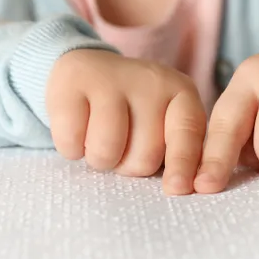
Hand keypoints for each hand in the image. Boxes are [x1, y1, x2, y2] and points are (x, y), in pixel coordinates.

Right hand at [46, 49, 206, 195]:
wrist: (88, 70)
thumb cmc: (132, 113)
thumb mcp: (164, 126)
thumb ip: (178, 155)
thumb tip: (182, 189)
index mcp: (182, 93)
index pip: (188, 133)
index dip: (183, 164)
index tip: (178, 189)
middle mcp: (150, 81)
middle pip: (144, 157)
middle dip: (128, 165)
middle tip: (122, 144)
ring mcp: (110, 78)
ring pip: (106, 153)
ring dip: (99, 159)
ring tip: (99, 138)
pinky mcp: (73, 81)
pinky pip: (71, 142)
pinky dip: (71, 148)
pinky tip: (77, 128)